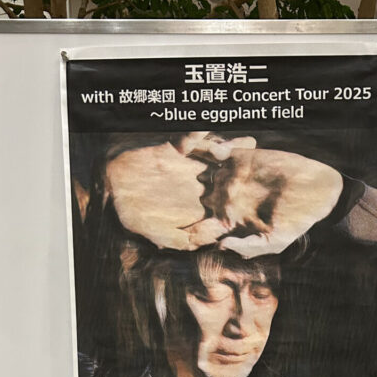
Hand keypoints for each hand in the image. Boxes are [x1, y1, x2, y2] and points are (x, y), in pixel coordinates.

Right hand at [103, 133, 255, 250]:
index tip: (262, 200)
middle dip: (246, 169)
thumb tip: (214, 239)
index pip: (229, 204)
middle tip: (264, 163)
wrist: (113, 188)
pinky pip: (194, 138)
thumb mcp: (161, 234)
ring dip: (229, 148)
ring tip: (243, 144)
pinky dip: (200, 136)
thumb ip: (186, 240)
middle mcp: (199, 184)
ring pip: (217, 154)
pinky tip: (205, 137)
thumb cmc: (135, 216)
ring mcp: (190, 164)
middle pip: (230, 175)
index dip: (246, 203)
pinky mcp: (177, 147)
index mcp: (201, 206)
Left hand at [104, 134, 343, 256]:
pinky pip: (214, 147)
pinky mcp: (240, 155)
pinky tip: (190, 139)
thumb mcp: (273, 242)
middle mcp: (224, 197)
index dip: (181, 229)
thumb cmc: (296, 222)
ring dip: (183, 162)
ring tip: (167, 152)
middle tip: (148, 184)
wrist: (316, 192)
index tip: (162, 229)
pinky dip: (202, 142)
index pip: (198, 226)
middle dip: (171, 191)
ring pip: (198, 169)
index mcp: (228, 220)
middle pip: (190, 195)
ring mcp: (230, 175)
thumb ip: (248, 247)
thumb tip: (222, 246)